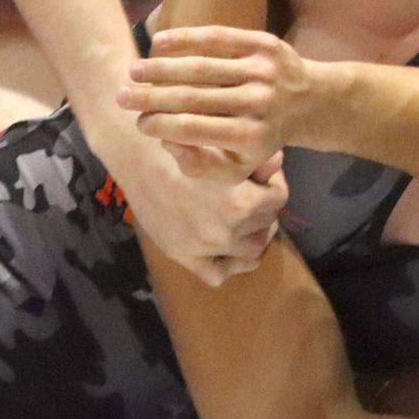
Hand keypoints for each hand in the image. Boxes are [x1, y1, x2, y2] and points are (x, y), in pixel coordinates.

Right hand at [114, 140, 288, 285]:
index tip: (262, 178)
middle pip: (266, 224)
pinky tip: (228, 250)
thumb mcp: (222, 148)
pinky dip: (229, 264)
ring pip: (250, 252)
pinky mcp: (185, 257)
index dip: (273, 184)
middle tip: (250, 195)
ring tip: (244, 222)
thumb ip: (254, 163)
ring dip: (252, 237)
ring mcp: (206, 248)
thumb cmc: (181, 143)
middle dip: (262, 208)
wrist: (137, 157)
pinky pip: (218, 274)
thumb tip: (281, 161)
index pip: (279, 199)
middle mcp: (226, 230)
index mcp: (241, 202)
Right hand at [119, 26, 314, 178]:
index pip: (194, 129)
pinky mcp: (263, 44)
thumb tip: (169, 146)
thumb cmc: (261, 137)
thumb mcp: (238, 166)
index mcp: (251, 137)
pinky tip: (159, 43)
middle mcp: (258, 103)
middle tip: (123, 97)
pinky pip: (218, 36)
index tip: (138, 123)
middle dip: (152, 97)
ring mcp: (262, 71)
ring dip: (162, 67)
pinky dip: (185, 38)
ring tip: (134, 71)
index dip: (160, 125)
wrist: (309, 102)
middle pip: (193, 98)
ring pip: (202, 66)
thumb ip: (202, 166)